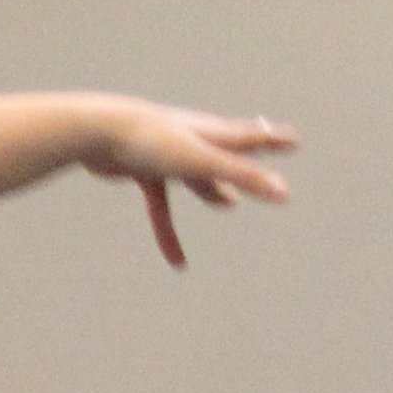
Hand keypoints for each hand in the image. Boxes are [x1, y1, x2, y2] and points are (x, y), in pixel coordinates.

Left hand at [81, 102, 295, 267]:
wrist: (98, 131)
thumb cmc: (153, 141)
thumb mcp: (203, 162)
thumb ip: (244, 177)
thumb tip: (285, 194)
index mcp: (211, 134)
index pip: (251, 137)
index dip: (274, 140)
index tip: (294, 139)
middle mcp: (192, 141)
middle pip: (226, 153)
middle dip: (247, 159)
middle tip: (267, 152)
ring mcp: (166, 155)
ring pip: (195, 180)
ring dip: (212, 191)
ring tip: (229, 204)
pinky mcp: (141, 171)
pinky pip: (159, 207)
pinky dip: (167, 233)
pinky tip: (176, 261)